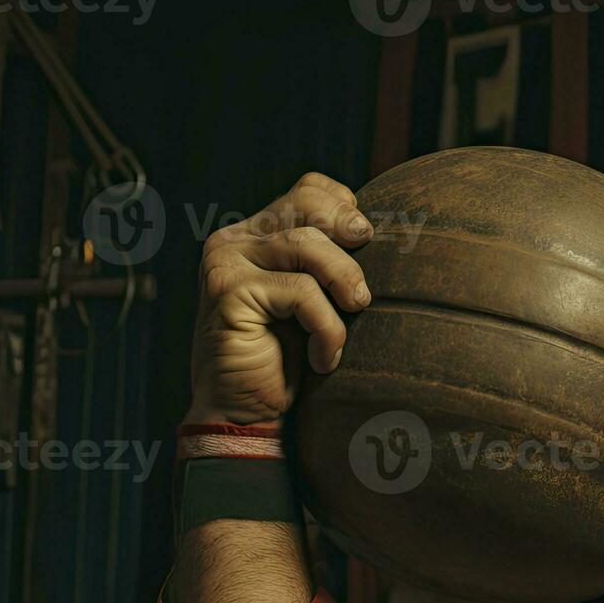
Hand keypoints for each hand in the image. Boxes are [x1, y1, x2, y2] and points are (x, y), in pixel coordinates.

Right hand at [186, 172, 372, 425]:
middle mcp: (235, 239)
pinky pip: (302, 292)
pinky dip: (326, 328)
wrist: (247, 413)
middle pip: (308, 207)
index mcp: (256, 233)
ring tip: (355, 312)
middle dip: (350, 235)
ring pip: (308, 245)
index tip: (367, 241)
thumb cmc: (290, 359)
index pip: (308, 189)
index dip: (346, 206)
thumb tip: (377, 231)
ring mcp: (226, 262)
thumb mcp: (318, 301)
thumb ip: (331, 263)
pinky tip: (324, 358)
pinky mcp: (228, 291)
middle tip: (367, 274)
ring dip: (345, 283)